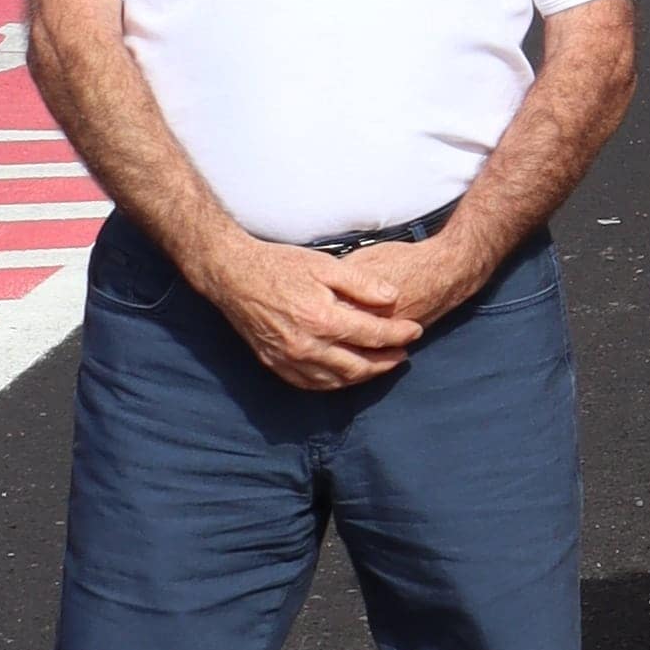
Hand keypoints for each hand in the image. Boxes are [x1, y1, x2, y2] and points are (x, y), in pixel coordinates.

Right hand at [203, 226, 429, 387]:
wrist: (234, 275)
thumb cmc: (281, 265)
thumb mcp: (326, 265)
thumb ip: (363, 283)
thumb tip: (394, 298)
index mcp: (322, 319)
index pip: (373, 336)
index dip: (399, 334)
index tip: (415, 330)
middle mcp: (306, 346)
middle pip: (358, 366)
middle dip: (386, 362)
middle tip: (404, 354)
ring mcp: (288, 359)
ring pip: (336, 381)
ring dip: (364, 376)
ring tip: (381, 365)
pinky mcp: (275, 364)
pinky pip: (311, 384)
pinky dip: (334, 383)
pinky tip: (346, 375)